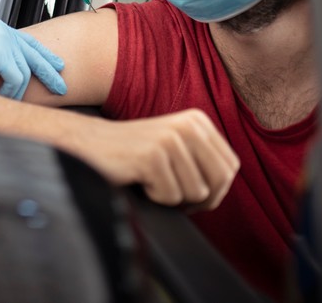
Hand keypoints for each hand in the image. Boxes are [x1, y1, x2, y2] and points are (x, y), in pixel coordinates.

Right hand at [0, 16, 66, 99]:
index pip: (26, 40)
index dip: (41, 54)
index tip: (54, 64)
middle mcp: (2, 31)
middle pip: (35, 52)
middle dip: (50, 70)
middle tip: (62, 83)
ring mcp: (2, 41)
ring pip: (27, 69)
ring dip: (22, 88)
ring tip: (21, 100)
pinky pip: (16, 77)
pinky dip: (13, 90)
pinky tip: (7, 97)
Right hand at [68, 109, 239, 209]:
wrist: (90, 144)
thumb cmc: (135, 155)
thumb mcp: (177, 148)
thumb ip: (204, 160)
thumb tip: (225, 186)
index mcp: (198, 121)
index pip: (230, 167)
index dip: (215, 190)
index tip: (190, 192)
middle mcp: (188, 126)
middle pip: (219, 182)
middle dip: (198, 199)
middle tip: (172, 193)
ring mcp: (171, 139)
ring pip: (195, 193)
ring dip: (172, 197)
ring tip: (150, 179)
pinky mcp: (153, 156)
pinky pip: (170, 197)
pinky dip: (154, 196)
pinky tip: (138, 179)